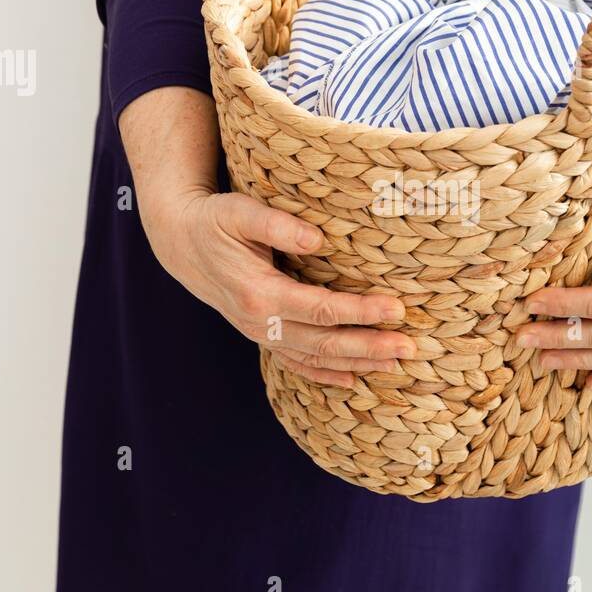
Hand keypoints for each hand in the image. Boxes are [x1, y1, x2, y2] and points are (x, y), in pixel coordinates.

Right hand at [147, 190, 411, 386]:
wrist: (181, 244)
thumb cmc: (214, 221)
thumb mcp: (240, 212)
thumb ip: (277, 224)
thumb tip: (318, 239)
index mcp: (259, 292)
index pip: (322, 309)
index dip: (361, 312)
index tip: (396, 308)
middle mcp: (259, 322)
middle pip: (324, 343)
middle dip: (369, 347)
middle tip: (410, 348)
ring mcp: (259, 334)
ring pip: (314, 358)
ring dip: (356, 363)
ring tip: (394, 364)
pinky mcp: (260, 335)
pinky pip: (295, 363)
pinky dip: (324, 374)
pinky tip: (352, 379)